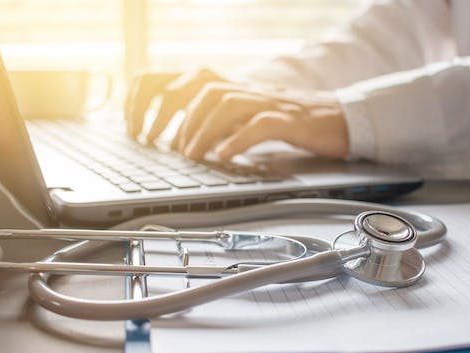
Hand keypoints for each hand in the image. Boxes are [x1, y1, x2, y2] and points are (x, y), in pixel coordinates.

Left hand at [125, 68, 348, 160]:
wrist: (336, 119)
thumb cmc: (285, 121)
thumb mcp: (241, 117)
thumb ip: (212, 119)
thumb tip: (176, 137)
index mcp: (227, 87)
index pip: (178, 78)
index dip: (148, 96)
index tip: (133, 125)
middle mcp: (243, 88)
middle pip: (196, 86)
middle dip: (167, 113)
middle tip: (154, 142)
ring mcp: (265, 101)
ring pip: (224, 104)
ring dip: (200, 130)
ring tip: (190, 155)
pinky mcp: (287, 119)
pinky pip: (258, 124)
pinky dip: (237, 140)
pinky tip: (223, 156)